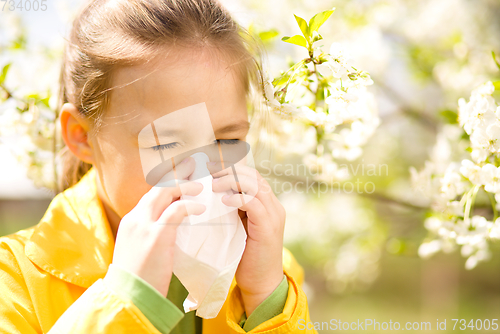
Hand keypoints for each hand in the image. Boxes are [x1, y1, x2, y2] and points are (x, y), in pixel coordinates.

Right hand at [112, 157, 205, 296]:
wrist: (128, 297)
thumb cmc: (138, 279)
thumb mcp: (141, 250)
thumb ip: (153, 235)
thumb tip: (173, 229)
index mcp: (132, 221)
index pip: (152, 194)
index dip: (169, 184)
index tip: (184, 175)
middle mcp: (136, 218)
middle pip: (158, 187)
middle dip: (177, 174)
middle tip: (194, 166)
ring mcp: (144, 225)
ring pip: (165, 192)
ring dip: (185, 185)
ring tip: (201, 185)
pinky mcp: (156, 235)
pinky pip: (176, 210)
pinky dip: (190, 206)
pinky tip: (201, 208)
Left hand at [209, 163, 284, 315]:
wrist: (261, 283)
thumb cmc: (245, 257)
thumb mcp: (237, 227)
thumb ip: (232, 211)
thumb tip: (210, 194)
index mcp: (267, 204)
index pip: (252, 176)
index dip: (231, 169)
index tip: (210, 168)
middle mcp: (273, 206)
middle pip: (254, 176)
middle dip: (230, 170)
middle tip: (209, 172)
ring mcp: (273, 215)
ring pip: (255, 185)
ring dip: (231, 181)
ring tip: (213, 184)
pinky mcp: (268, 227)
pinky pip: (254, 203)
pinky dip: (238, 198)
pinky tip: (223, 200)